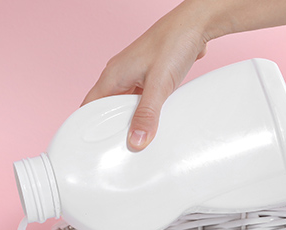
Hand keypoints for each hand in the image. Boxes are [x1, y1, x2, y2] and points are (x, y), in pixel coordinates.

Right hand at [82, 1, 212, 150]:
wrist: (195, 25)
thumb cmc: (173, 43)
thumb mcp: (159, 85)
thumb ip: (147, 115)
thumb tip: (136, 141)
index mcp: (112, 76)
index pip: (89, 108)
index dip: (89, 128)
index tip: (95, 147)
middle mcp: (119, 75)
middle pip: (108, 109)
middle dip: (113, 128)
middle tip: (121, 148)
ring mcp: (134, 75)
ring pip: (125, 105)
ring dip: (131, 119)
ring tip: (138, 137)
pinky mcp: (149, 76)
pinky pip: (140, 99)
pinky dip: (144, 111)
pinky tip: (154, 120)